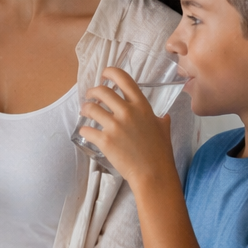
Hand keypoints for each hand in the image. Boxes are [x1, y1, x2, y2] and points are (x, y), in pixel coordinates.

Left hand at [77, 68, 177, 189]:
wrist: (153, 174)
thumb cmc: (160, 153)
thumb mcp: (164, 129)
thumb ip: (160, 119)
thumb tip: (163, 116)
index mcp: (141, 106)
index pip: (124, 79)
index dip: (110, 73)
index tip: (104, 75)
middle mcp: (127, 112)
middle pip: (102, 91)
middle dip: (92, 91)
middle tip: (90, 96)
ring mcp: (115, 126)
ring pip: (91, 108)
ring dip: (85, 108)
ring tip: (85, 112)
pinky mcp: (105, 140)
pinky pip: (86, 129)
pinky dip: (84, 130)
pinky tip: (85, 131)